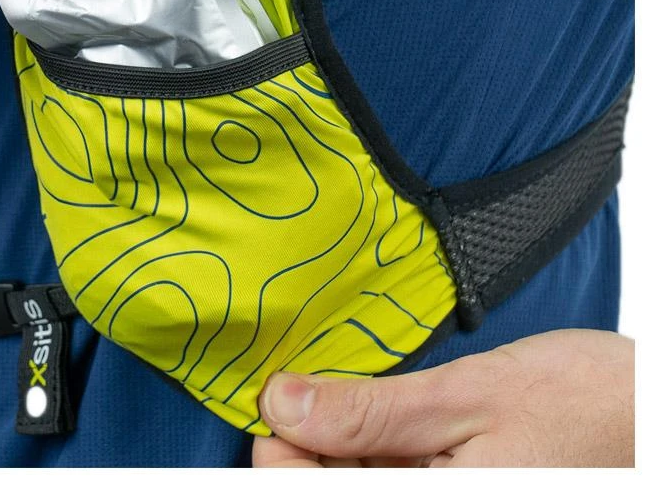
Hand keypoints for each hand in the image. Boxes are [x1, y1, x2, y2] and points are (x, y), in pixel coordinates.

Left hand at [253, 329, 633, 467]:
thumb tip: (278, 404)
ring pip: (358, 482)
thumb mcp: (465, 396)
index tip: (279, 397)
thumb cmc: (580, 402)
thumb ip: (368, 412)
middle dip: (308, 443)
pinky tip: (386, 413)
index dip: (276, 450)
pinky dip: (375, 451)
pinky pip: (394, 477)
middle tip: (315, 384)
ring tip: (355, 394)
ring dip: (341, 446)